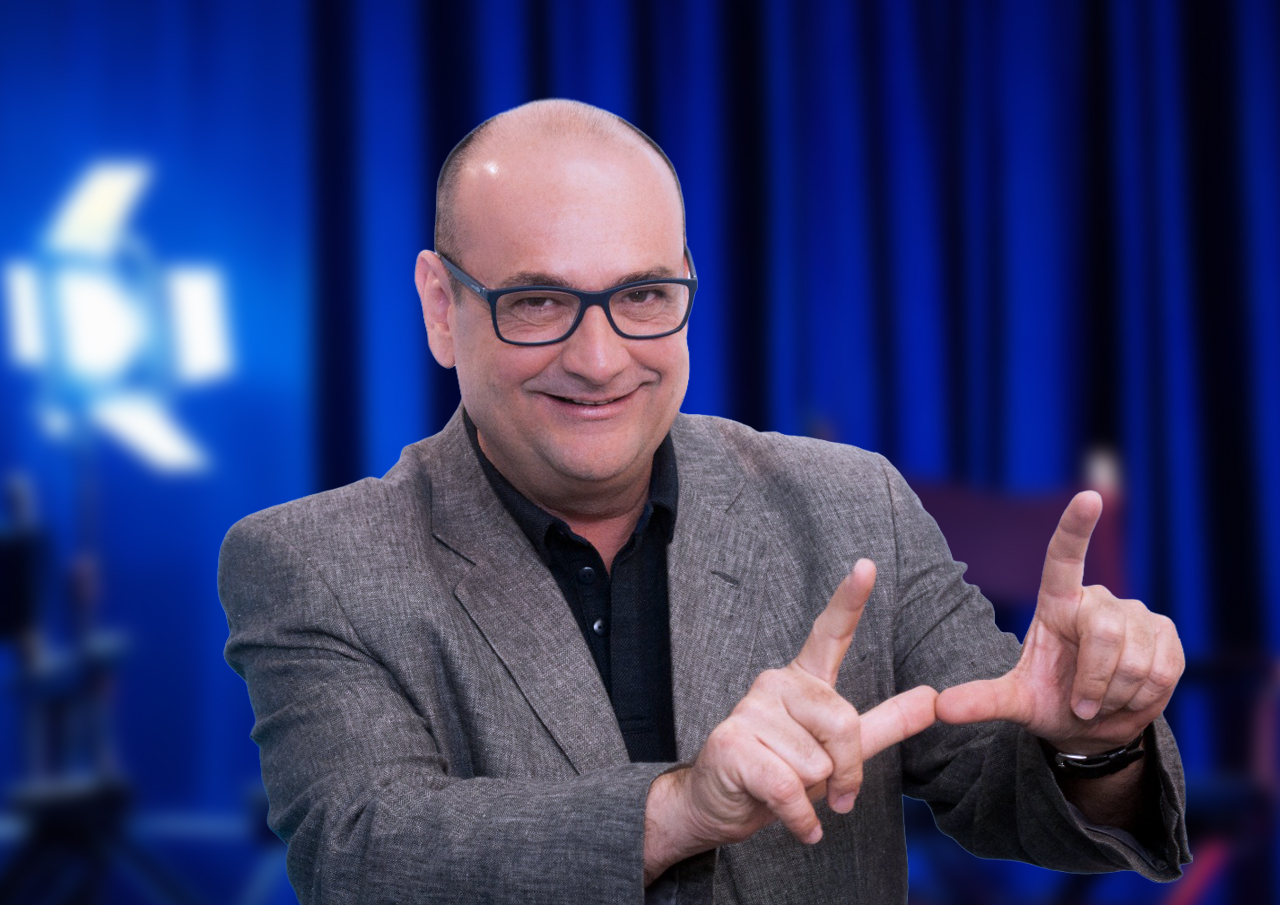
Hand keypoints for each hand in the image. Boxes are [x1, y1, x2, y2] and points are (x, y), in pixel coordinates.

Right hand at [646, 559, 937, 878]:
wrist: (719, 806)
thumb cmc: (780, 771)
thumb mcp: (840, 749)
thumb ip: (886, 723)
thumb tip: (935, 697)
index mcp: (804, 680)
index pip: (829, 633)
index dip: (849, 599)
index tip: (867, 565)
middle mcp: (776, 684)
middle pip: (843, 724)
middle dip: (844, 771)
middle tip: (825, 789)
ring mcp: (750, 711)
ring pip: (817, 763)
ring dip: (812, 797)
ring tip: (787, 793)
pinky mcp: (732, 744)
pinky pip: (789, 789)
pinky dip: (800, 819)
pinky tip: (796, 824)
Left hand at [936, 491, 1183, 754]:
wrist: (1093, 727)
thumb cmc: (1050, 701)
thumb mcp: (1015, 701)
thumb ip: (982, 700)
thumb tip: (941, 707)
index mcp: (1056, 603)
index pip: (1063, 557)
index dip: (1076, 528)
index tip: (1088, 497)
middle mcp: (1097, 599)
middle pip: (1103, 632)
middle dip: (1094, 682)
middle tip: (1082, 705)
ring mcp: (1136, 614)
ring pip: (1134, 658)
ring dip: (1116, 695)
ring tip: (1102, 701)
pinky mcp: (1167, 634)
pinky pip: (1162, 671)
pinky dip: (1142, 698)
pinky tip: (1130, 698)